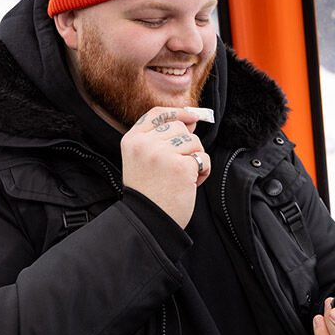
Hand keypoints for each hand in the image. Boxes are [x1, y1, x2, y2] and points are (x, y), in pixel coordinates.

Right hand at [121, 106, 210, 228]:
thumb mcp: (144, 160)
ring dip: (194, 158)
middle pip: (179, 127)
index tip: (192, 117)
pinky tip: (190, 183)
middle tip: (177, 167)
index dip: (177, 113)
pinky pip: (203, 158)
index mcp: (132, 141)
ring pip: (193, 141)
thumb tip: (192, 119)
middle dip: (186, 145)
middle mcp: (144, 144)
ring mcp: (162, 154)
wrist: (148, 222)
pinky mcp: (180, 167)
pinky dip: (203, 171)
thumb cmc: (149, 192)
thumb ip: (162, 138)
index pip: (157, 114)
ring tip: (182, 177)